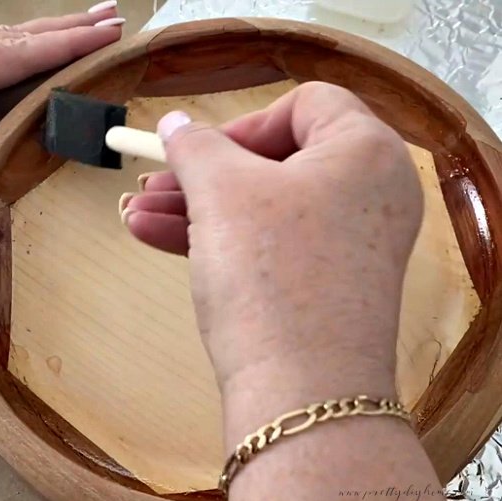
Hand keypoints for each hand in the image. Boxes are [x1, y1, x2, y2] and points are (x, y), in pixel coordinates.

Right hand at [122, 82, 450, 500]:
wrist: (300, 393)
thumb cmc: (270, 272)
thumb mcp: (223, 191)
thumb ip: (196, 145)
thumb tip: (177, 122)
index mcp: (365, 151)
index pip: (305, 104)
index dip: (244, 120)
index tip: (200, 151)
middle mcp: (369, 193)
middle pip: (276, 160)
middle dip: (202, 172)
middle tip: (152, 181)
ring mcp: (350, 244)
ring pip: (264, 207)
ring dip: (196, 208)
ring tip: (134, 213)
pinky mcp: (327, 284)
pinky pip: (271, 245)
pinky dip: (218, 239)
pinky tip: (153, 237)